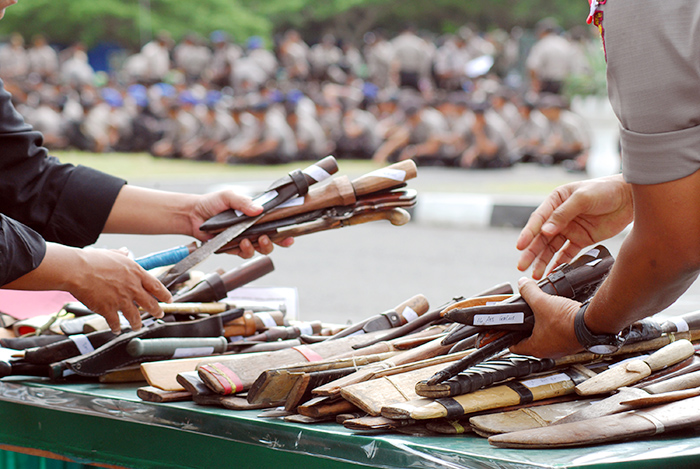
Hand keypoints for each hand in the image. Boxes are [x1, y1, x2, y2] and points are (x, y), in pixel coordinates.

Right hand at [7, 244, 171, 333]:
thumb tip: (126, 251)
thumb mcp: (112, 254)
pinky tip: (116, 329)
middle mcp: (132, 287)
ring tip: (138, 327)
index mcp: (136, 273)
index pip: (156, 286)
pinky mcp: (109, 309)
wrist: (77, 270)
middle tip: (160, 314)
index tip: (168, 299)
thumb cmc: (92, 260)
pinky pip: (115, 322)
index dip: (164, 294)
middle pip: (150, 303)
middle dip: (156, 311)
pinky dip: (116, 327)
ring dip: (137, 323)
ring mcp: (121, 300)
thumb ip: (122, 254)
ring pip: (135, 316)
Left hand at [187, 191, 293, 257]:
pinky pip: (245, 253)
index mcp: (256, 215)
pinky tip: (242, 243)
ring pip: (260, 249)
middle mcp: (253, 228)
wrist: (193, 215)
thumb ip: (244, 202)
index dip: (285, 231)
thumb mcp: (229, 196)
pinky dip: (246, 250)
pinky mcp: (234, 248)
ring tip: (253, 240)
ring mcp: (244, 239)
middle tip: (268, 237)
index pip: (275, 223)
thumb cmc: (212, 203)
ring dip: (261, 246)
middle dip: (276, 242)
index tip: (291, 235)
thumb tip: (259, 210)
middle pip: (272, 240)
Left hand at [509, 277, 582, 357]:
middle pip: (529, 342)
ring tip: (540, 316)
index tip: (506, 330)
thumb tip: (522, 284)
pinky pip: (558, 337)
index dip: (508, 337)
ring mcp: (560, 349)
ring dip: (541, 329)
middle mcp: (547, 351)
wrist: (592, 323)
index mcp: (535, 347)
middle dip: (525, 330)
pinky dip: (554, 328)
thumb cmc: (567, 320)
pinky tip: (556, 317)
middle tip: (522, 319)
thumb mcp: (542, 302)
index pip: (514, 346)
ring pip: (544, 339)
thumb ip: (529, 292)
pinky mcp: (570, 344)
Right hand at [516, 174, 632, 278]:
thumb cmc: (605, 190)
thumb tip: (545, 231)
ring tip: (535, 274)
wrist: (630, 198)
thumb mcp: (582, 198)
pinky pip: (567, 254)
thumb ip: (562, 214)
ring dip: (543, 261)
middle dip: (531, 252)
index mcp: (555, 201)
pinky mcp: (581, 239)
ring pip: (552, 248)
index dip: (528, 233)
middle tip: (522, 265)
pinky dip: (559, 264)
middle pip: (541, 237)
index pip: (538, 219)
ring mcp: (570, 229)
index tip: (520, 246)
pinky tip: (552, 273)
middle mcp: (559, 216)